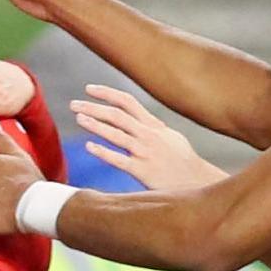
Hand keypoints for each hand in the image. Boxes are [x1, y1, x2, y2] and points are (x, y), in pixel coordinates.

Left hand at [70, 86, 224, 192]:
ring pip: (116, 134)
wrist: (197, 181)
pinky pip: (119, 159)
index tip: (88, 89)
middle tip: (74, 104)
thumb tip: (140, 118)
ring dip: (95, 124)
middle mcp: (148, 135)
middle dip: (94, 107)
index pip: (127, 102)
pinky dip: (103, 152)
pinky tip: (88, 147)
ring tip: (78, 118)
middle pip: (117, 115)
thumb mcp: (170, 137)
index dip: (107, 93)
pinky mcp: (143, 171)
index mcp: (153, 125)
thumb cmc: (182, 161)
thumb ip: (153, 127)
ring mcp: (145, 152)